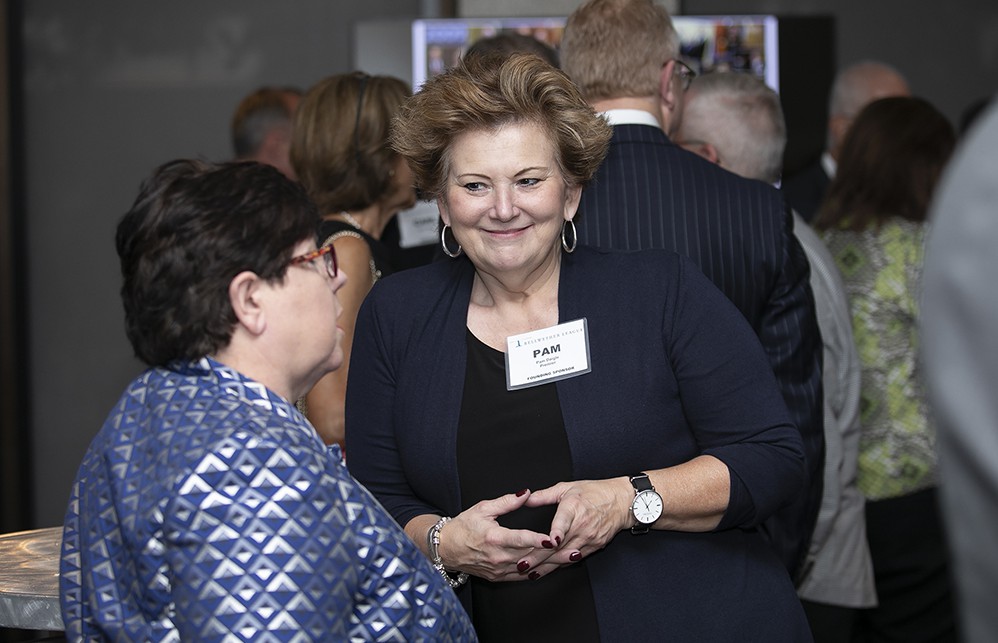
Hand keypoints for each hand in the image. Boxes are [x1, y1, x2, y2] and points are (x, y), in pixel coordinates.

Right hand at [438, 490, 559, 581]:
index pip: (520, 539)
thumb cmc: (462, 526)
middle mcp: (497, 557)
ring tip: (570, 557)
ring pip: (530, 568)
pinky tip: (552, 567)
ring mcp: (498, 570)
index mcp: (494, 538)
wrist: (445, 548)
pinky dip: (538, 571)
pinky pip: (521, 577)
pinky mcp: (498, 577)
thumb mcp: (483, 508)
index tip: (553, 538)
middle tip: (574, 548)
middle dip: (554, 553)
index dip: (538, 539)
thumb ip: (506, 502)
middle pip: (530, 556)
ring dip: (551, 564)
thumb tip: (525, 493)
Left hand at [519, 478, 631, 576]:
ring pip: (565, 556)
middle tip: (522, 565)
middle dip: (540, 557)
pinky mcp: (594, 547)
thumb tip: (525, 498)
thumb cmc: (595, 492)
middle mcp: (582, 525)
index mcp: (574, 507)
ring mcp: (588, 538)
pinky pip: (574, 559)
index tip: (550, 541)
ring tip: (530, 573)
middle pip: (558, 544)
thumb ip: (545, 495)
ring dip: (548, 566)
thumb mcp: (568, 487)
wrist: (622, 502)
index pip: (564, 521)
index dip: (557, 532)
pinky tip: (548, 571)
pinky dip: (560, 565)